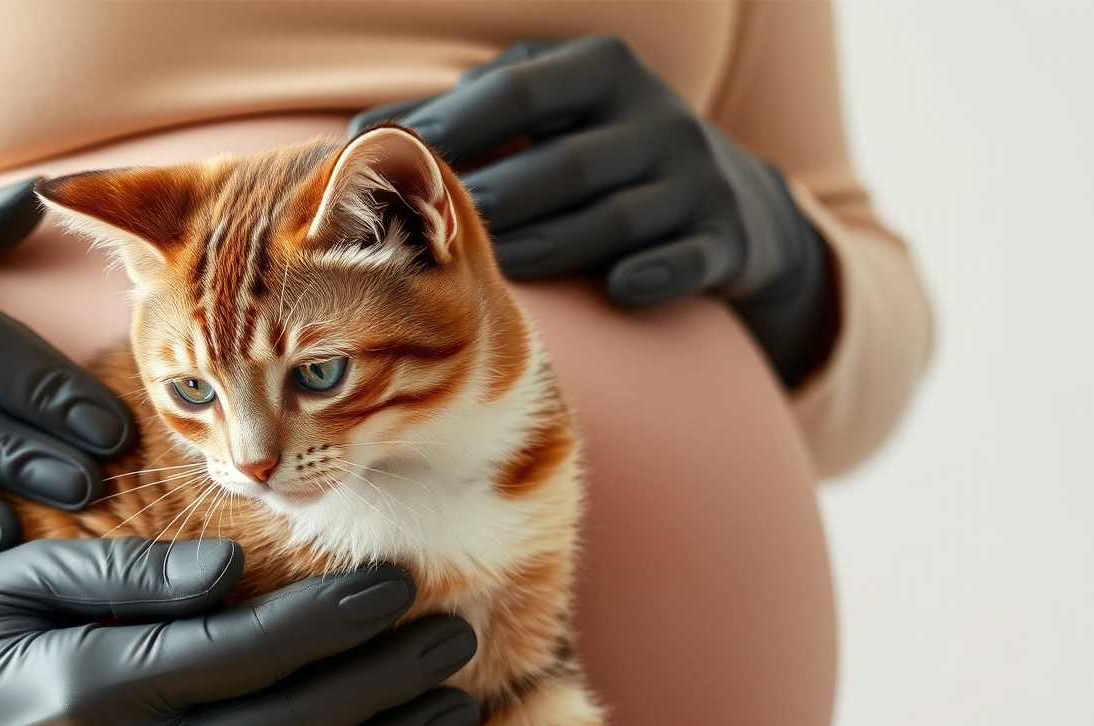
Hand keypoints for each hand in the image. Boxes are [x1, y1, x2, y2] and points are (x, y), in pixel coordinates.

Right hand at [0, 537, 480, 725]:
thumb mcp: (13, 582)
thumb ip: (128, 576)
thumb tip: (236, 570)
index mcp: (92, 689)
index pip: (251, 651)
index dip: (337, 617)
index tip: (396, 583)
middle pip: (293, 725)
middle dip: (385, 679)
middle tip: (452, 635)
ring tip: (447, 701)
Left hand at [353, 37, 834, 384]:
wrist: (730, 200)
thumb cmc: (599, 148)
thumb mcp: (548, 108)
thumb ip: (466, 114)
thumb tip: (363, 130)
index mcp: (602, 69)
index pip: (518, 93)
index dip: (451, 129)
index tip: (387, 163)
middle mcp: (657, 116)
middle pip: (561, 165)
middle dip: (493, 204)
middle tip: (427, 242)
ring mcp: (698, 179)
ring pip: (612, 221)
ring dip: (546, 249)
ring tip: (488, 275)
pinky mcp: (726, 239)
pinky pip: (682, 263)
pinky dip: (648, 275)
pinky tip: (615, 288)